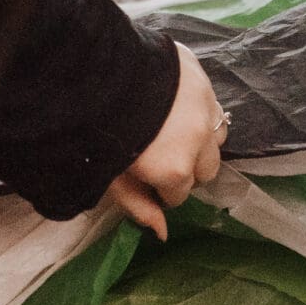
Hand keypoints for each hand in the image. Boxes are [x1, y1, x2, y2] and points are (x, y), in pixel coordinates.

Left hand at [106, 42, 226, 240]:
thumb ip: (138, 205)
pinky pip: (211, 102)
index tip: (145, 176)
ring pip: (217, 135)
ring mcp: (204, 107)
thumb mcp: (110, 176)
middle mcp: (198, 141)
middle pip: (207, 169)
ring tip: (174, 128)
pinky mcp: (200, 77)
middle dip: (188, 167)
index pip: (180, 194)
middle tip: (162, 154)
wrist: (88, 70)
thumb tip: (163, 234)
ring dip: (201, 137)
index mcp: (175, 170)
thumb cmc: (93, 130)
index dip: (161, 188)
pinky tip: (174, 102)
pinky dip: (198, 108)